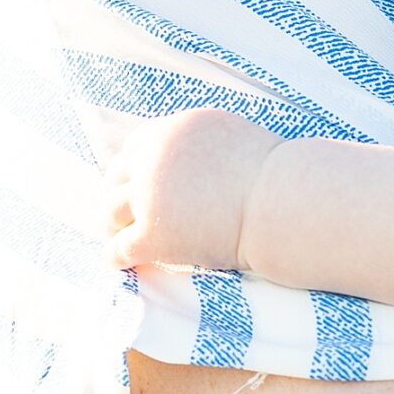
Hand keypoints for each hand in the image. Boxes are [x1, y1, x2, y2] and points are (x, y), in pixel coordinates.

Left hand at [104, 107, 279, 271]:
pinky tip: (120, 262)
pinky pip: (120, 248)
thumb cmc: (273, 177)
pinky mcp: (154, 235)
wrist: (283, 204)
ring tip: (118, 235)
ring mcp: (150, 197)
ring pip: (110, 211)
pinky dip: (116, 256)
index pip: (135, 149)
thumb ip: (199, 145)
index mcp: (171, 131)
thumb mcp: (231, 138)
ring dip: (111, 224)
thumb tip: (187, 163)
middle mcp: (153, 159)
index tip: (132, 184)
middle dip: (116, 195)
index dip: (131, 170)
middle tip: (118, 213)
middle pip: (116, 177)